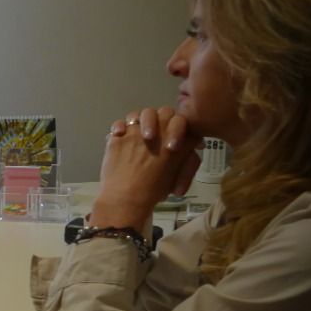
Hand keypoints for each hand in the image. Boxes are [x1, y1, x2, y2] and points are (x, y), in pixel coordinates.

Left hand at [92, 109, 198, 228]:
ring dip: (142, 121)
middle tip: (157, 134)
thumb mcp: (176, 175)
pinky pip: (119, 124)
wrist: (125, 199)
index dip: (181, 128)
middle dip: (164, 119)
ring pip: (141, 114)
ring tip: (140, 133)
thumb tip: (194, 145)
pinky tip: (121, 135)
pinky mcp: (117, 137)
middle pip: (165, 112)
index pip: (183, 121)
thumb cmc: (154, 192)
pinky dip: (120, 128)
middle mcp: (157, 132)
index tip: (176, 142)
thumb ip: (186, 159)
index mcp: (176, 142)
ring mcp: (135, 132)